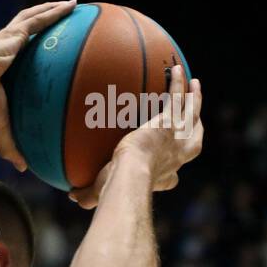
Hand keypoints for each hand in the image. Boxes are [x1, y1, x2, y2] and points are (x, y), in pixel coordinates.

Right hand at [0, 0, 77, 170]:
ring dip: (53, 9)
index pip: (22, 53)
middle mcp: (7, 47)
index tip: (49, 46)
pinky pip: (40, 18)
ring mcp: (10, 37)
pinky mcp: (14, 33)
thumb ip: (13, 144)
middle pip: (30, 29)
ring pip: (35, 17)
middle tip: (67, 17)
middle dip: (47, 20)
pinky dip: (56, 11)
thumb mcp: (2, 126)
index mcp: (4, 64)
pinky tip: (72, 5)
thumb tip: (23, 169)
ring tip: (72, 4)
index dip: (35, 46)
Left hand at [70, 66, 203, 208]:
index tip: (171, 173)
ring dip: (194, 98)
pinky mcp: (170, 120)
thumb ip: (87, 195)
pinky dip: (178, 83)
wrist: (129, 173)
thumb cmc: (115, 187)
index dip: (172, 174)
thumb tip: (71, 197)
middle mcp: (177, 156)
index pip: (173, 175)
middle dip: (195, 124)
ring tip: (194, 83)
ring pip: (191, 112)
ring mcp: (178, 136)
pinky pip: (177, 97)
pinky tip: (176, 69)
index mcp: (164, 176)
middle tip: (193, 112)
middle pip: (194, 138)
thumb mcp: (100, 191)